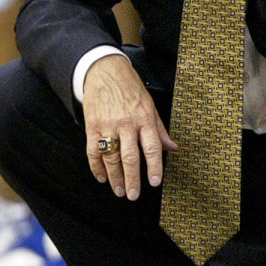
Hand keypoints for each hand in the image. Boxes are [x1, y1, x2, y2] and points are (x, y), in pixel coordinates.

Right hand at [82, 54, 177, 200]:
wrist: (104, 70)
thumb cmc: (130, 88)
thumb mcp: (150, 105)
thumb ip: (160, 129)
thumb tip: (173, 148)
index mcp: (144, 118)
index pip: (151, 147)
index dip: (154, 166)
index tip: (155, 182)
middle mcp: (126, 123)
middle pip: (130, 157)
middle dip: (132, 179)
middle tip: (133, 195)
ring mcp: (108, 125)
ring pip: (111, 157)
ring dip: (115, 177)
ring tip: (119, 190)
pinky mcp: (92, 126)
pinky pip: (93, 151)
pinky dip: (96, 167)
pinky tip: (101, 177)